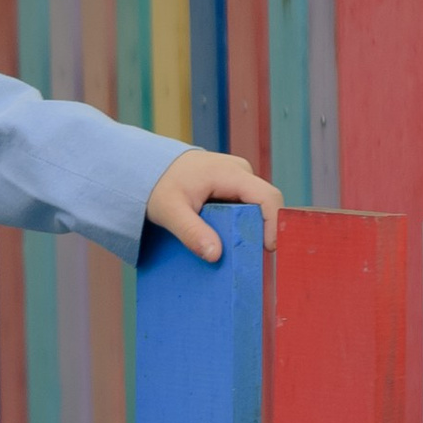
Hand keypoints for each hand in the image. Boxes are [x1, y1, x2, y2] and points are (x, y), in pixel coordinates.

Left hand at [145, 146, 280, 264]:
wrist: (148, 167)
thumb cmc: (158, 186)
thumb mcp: (170, 212)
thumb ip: (192, 233)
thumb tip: (215, 255)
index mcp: (230, 173)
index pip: (267, 197)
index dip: (274, 224)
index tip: (268, 250)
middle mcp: (240, 170)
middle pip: (265, 203)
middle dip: (262, 229)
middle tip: (249, 255)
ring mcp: (238, 175)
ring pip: (256, 205)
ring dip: (250, 226)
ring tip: (236, 248)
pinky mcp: (233, 182)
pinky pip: (246, 203)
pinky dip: (241, 221)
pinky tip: (227, 236)